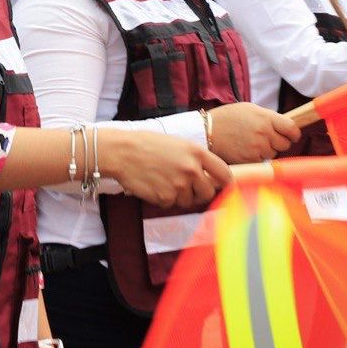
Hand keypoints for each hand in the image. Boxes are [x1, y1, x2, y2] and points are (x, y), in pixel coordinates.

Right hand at [101, 131, 230, 208]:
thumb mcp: (177, 144)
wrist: (122, 152)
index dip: (224, 183)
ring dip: (179, 196)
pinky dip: (163, 199)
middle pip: (208, 193)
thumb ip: (195, 158)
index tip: (221, 186)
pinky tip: (153, 185)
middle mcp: (191, 169)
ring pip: (188, 201)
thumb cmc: (147, 144)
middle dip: (199, 193)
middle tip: (186, 188)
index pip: (224, 174)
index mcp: (197, 152)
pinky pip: (171, 204)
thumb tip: (210, 177)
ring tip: (163, 181)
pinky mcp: (165, 197)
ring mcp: (179, 185)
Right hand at [205, 103, 299, 163]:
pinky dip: (256, 157)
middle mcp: (264, 133)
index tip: (291, 135)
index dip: (293, 134)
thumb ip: (268, 117)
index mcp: (266, 118)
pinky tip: (245, 149)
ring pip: (273, 153)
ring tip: (251, 142)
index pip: (292, 128)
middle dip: (278, 142)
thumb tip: (285, 126)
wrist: (208, 131)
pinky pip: (262, 161)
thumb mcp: (249, 109)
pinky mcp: (250, 160)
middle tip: (266, 138)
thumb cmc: (228, 118)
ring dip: (266, 150)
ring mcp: (257, 147)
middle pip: (285, 144)